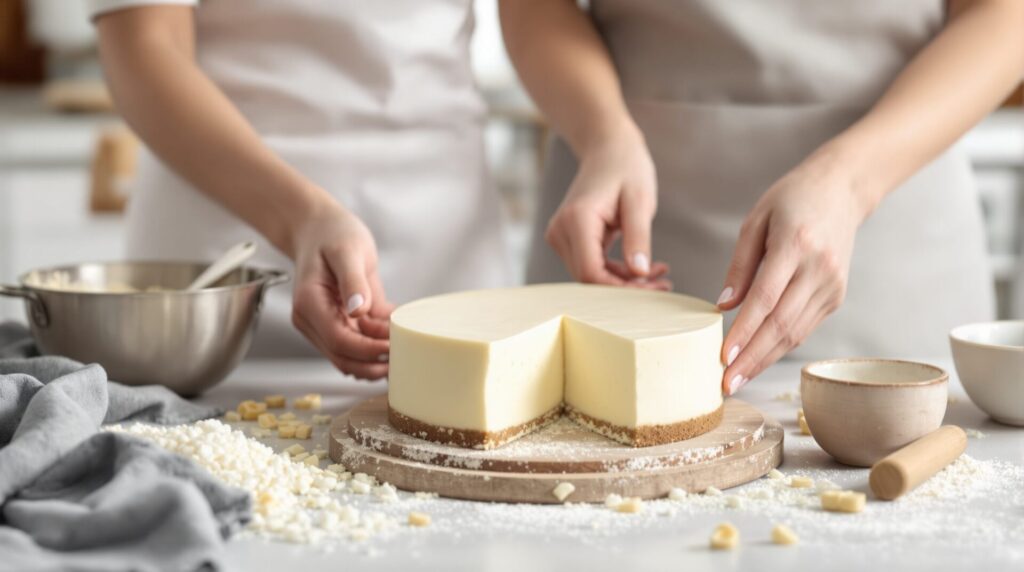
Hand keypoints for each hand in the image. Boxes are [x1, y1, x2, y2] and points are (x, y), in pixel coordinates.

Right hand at [290, 202, 393, 380]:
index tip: (394, 347)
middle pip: (343, 357)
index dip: (368, 350)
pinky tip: (396, 335)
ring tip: (405, 350)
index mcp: (309, 303)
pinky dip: (376, 344)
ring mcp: (322, 324)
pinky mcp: (337, 323)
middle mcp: (312, 319)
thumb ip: (353, 281)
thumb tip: (358, 310)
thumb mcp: (347, 250)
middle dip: (373, 363)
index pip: (339, 340)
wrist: (321, 229)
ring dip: (376, 359)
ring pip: (350, 357)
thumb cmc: (333, 234)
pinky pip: (357, 344)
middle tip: (405, 359)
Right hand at [545, 131, 670, 288]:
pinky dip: (618, 271)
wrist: (608, 149)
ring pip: (592, 276)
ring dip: (625, 281)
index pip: (591, 272)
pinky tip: (644, 268)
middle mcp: (561, 231)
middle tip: (664, 284)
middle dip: (627, 287)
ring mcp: (561, 236)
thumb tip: (640, 273)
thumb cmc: (626, 168)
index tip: (652, 287)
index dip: (620, 289)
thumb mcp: (639, 201)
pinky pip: (592, 265)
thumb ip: (638, 238)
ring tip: (660, 274)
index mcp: (576, 220)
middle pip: (590, 278)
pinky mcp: (568, 240)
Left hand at [717, 149, 876, 394]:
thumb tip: (724, 306)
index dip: (744, 331)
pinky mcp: (836, 296)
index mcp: (796, 244)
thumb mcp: (756, 220)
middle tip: (726, 384)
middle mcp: (819, 269)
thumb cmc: (792, 200)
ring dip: (764, 360)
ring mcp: (832, 285)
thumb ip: (740, 264)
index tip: (722, 356)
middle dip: (752, 359)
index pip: (765, 298)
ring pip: (795, 333)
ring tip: (737, 380)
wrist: (842, 191)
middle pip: (781, 324)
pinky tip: (758, 360)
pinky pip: (804, 327)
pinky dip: (780, 346)